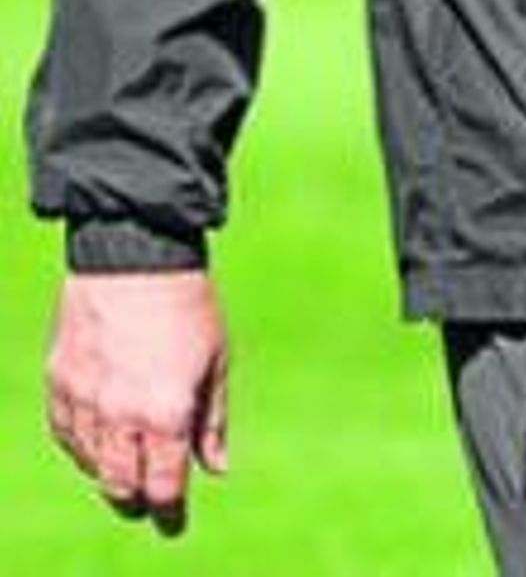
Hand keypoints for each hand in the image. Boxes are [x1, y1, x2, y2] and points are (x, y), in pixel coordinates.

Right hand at [46, 270, 228, 534]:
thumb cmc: (186, 302)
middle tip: (149, 499)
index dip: (168, 511)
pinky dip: (81, 445)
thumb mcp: (216, 360)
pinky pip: (65, 433)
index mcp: (165, 413)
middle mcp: (120, 415)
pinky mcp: (60, 380)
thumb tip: (216, 468)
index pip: (162, 487)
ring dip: (109, 472)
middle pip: (120, 486)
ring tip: (126, 466)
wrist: (136, 253)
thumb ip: (213, 420)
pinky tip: (97, 439)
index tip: (173, 521)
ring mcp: (84, 399)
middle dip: (136, 499)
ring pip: (90, 463)